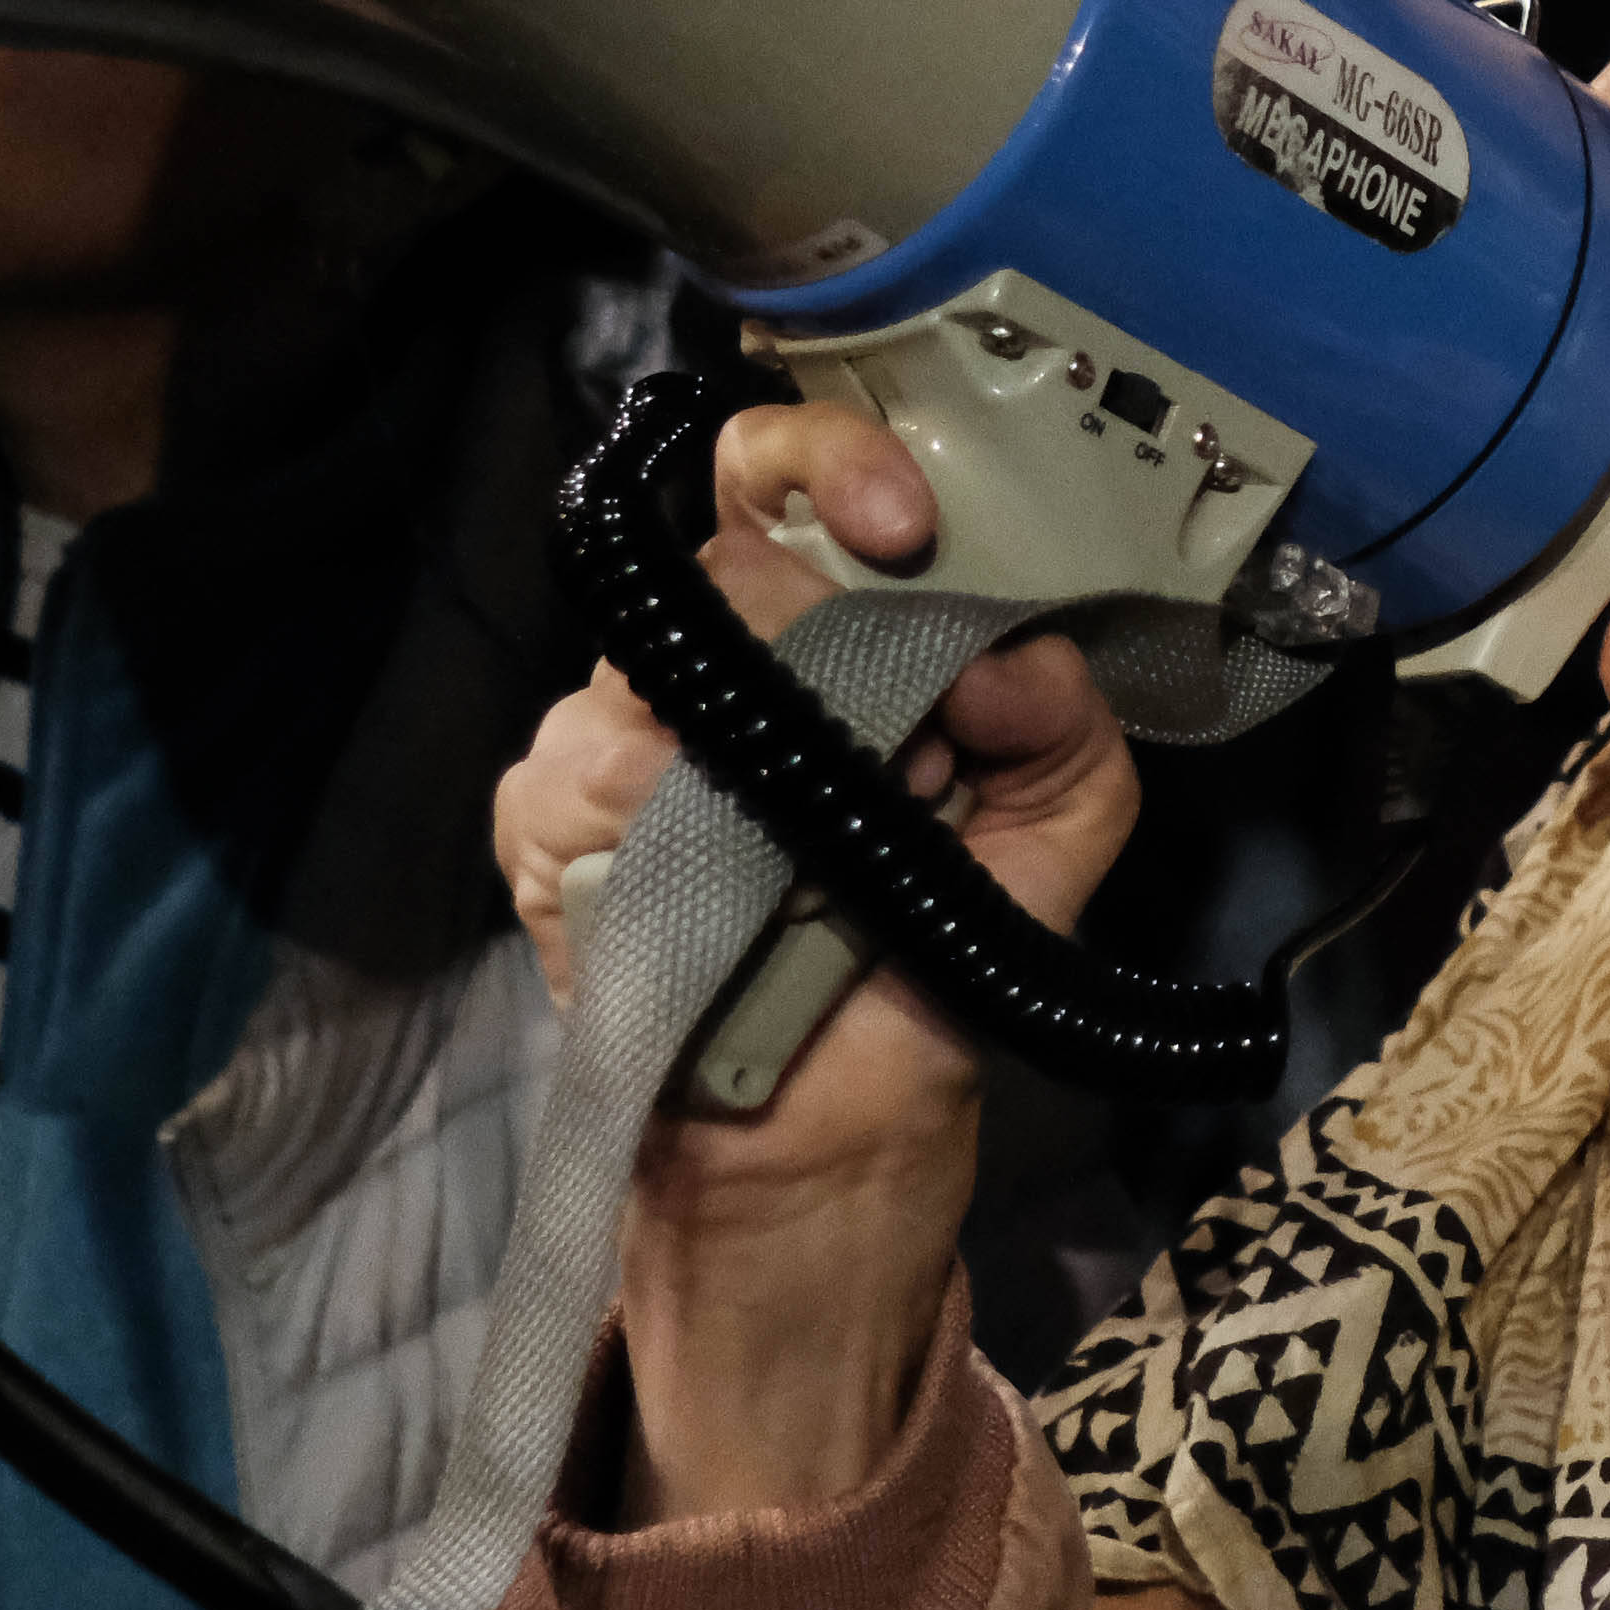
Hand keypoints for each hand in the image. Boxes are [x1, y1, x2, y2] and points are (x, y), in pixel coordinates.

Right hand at [487, 399, 1143, 1514]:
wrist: (822, 1145)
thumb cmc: (922, 969)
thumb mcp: (1045, 850)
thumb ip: (1065, 739)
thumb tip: (1014, 659)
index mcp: (820, 636)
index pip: (784, 480)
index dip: (833, 464)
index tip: (907, 527)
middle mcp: (705, 664)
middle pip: (726, 562)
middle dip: (828, 640)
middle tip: (900, 757)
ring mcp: (609, 740)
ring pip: (647, 678)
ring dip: (757, 774)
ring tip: (814, 870)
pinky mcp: (543, 827)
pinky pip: (572, 783)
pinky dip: (653, 835)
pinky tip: (707, 896)